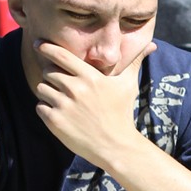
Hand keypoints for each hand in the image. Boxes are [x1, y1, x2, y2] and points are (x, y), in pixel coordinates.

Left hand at [33, 36, 155, 165]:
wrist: (115, 146)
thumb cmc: (122, 113)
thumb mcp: (128, 85)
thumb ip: (134, 62)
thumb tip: (152, 44)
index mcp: (90, 77)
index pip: (60, 54)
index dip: (46, 47)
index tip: (38, 44)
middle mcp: (75, 89)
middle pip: (48, 71)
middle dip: (52, 76)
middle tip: (63, 86)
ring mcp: (63, 106)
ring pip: (42, 88)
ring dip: (48, 93)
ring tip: (63, 102)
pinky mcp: (55, 121)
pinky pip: (39, 107)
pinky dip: (46, 109)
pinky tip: (61, 115)